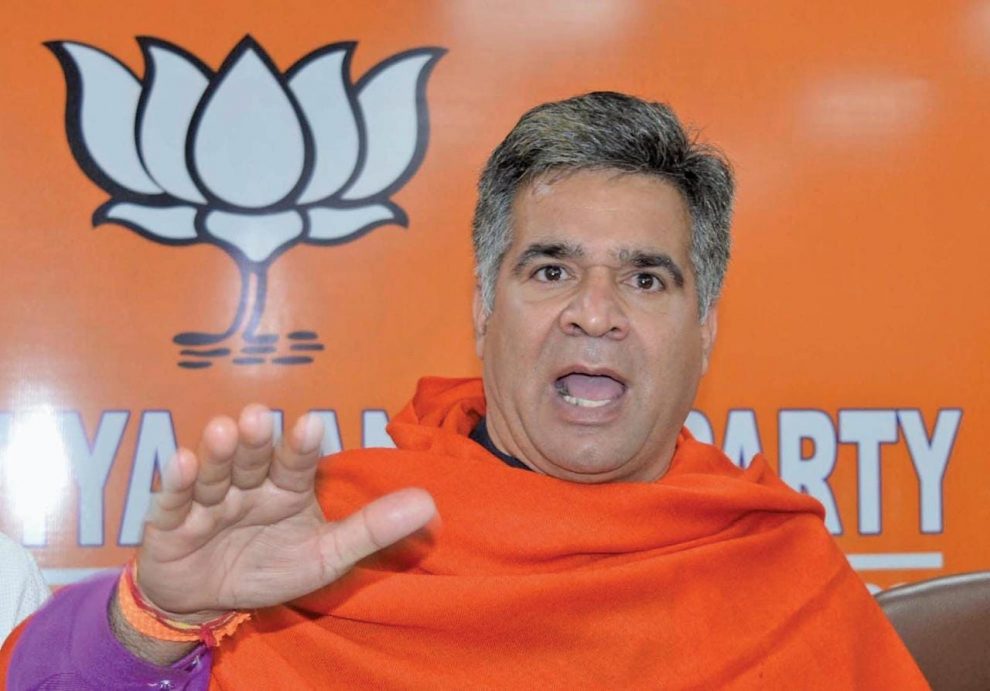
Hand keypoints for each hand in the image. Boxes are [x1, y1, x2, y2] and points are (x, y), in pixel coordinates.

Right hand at [137, 404, 436, 616]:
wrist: (206, 602)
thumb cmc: (269, 568)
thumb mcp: (324, 556)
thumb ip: (372, 530)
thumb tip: (429, 503)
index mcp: (286, 487)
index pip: (297, 463)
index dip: (302, 445)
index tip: (312, 423)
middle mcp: (248, 484)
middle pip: (254, 459)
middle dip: (256, 440)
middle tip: (259, 417)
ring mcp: (208, 499)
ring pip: (216, 472)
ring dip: (219, 453)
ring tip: (224, 430)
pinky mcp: (169, 521)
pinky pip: (172, 500)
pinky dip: (175, 482)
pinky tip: (182, 462)